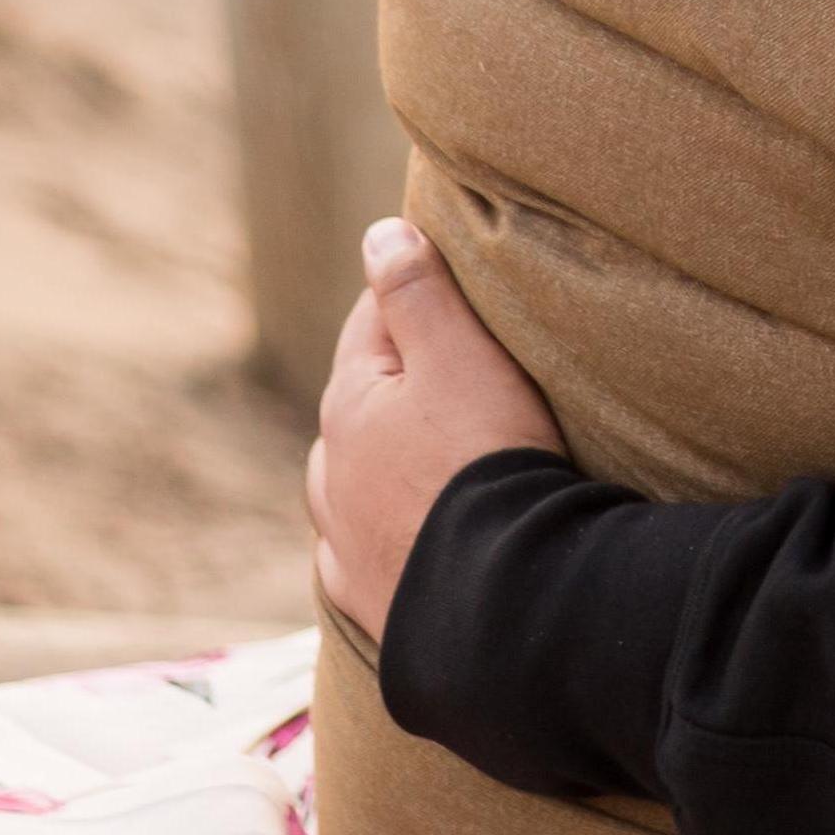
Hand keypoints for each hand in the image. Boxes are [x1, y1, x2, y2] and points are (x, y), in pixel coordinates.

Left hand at [305, 215, 563, 643]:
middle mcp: (332, 476)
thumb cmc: (486, 462)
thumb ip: (417, 290)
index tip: (454, 283)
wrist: (502, 600)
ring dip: (374, 461)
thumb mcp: (461, 355)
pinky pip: (360, 553)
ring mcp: (346, 545)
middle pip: (357, 405)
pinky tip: (396, 534)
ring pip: (347, 483)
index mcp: (348, 407)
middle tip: (453, 365)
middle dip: (392, 381)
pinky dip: (377, 533)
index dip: (413, 295)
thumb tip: (378, 234)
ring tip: (417, 451)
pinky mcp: (371, 600)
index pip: (372, 324)